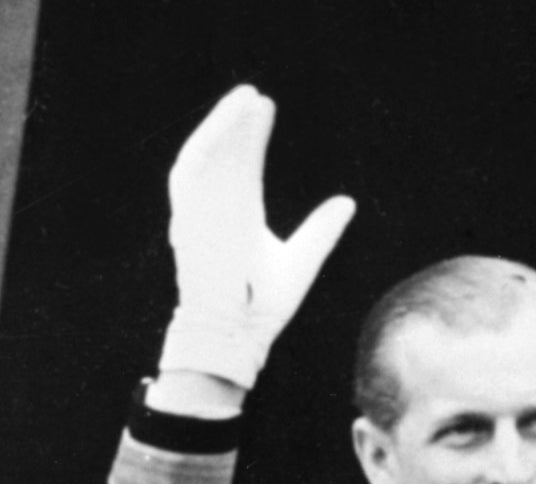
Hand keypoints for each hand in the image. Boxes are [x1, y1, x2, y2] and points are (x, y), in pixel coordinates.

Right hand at [158, 85, 356, 389]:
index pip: (242, 166)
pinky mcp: (187, 224)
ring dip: (220, 127)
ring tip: (244, 100)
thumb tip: (347, 202)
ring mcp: (200, 218)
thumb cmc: (264, 309)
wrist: (236, 336)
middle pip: (224, 156)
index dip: (252, 136)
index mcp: (238, 219)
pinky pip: (188, 176)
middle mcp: (217, 214)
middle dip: (238, 125)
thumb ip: (321, 232)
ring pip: (205, 158)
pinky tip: (222, 126)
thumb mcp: (301, 261)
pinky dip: (202, 149)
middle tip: (257, 96)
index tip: (267, 107)